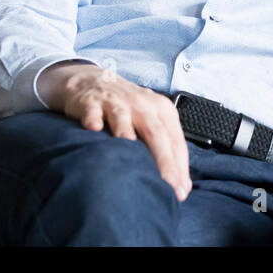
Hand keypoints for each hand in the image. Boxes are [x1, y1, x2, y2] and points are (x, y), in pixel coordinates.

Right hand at [38, 62, 191, 200]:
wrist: (92, 81)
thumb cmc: (127, 107)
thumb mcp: (151, 121)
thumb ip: (165, 149)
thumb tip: (181, 185)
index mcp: (161, 110)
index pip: (175, 140)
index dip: (179, 166)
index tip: (181, 190)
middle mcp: (142, 105)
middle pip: (155, 133)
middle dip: (163, 161)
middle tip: (167, 185)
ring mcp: (116, 102)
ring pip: (124, 120)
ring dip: (127, 135)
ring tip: (131, 156)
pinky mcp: (91, 102)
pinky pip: (92, 111)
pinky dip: (93, 119)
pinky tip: (93, 128)